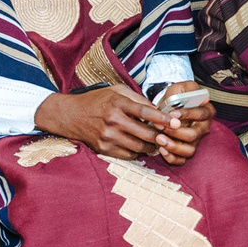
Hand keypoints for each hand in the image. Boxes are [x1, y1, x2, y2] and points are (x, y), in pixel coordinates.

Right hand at [36, 84, 184, 159]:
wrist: (70, 115)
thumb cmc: (97, 101)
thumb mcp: (116, 91)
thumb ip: (137, 99)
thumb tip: (158, 109)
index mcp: (117, 103)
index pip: (145, 111)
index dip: (163, 118)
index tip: (176, 123)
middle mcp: (113, 120)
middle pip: (145, 133)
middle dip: (161, 137)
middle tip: (168, 137)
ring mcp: (108, 136)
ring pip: (139, 147)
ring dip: (151, 147)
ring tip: (156, 142)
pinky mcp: (104, 149)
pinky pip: (128, 155)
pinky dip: (137, 152)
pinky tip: (140, 147)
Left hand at [150, 83, 214, 164]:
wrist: (167, 108)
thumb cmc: (176, 98)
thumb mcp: (182, 87)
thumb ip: (190, 88)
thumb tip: (201, 96)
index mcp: (206, 112)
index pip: (200, 114)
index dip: (187, 115)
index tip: (172, 114)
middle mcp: (203, 128)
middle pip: (193, 135)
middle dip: (175, 131)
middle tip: (160, 126)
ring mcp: (195, 141)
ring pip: (189, 150)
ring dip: (173, 146)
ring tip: (159, 139)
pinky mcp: (186, 151)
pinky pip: (181, 160)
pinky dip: (172, 157)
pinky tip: (161, 149)